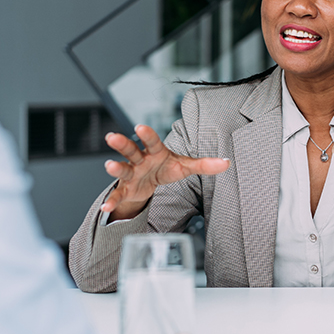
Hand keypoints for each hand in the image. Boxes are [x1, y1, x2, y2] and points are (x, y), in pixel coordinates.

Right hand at [102, 124, 228, 219]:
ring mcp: (131, 173)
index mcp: (154, 151)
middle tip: (112, 137)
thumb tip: (226, 162)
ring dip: (115, 168)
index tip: (140, 126)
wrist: (149, 182)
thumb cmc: (165, 168)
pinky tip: (107, 207)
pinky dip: (112, 200)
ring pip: (122, 168)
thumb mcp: (185, 166)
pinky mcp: (126, 189)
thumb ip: (204, 164)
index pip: (151, 140)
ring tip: (109, 166)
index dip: (147, 134)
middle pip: (130, 150)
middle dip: (122, 143)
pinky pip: (118, 194)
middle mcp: (140, 159)